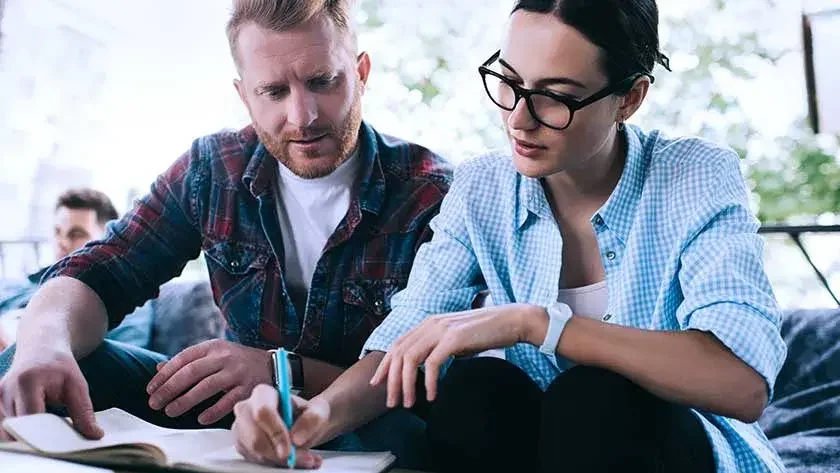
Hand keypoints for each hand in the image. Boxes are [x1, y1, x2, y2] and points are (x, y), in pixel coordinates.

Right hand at [0, 348, 102, 440]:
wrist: (40, 347)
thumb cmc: (59, 365)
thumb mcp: (77, 384)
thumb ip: (84, 411)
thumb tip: (95, 435)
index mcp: (26, 383)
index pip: (31, 420)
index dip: (46, 435)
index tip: (62, 440)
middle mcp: (5, 392)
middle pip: (18, 429)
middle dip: (37, 436)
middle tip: (58, 432)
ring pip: (10, 431)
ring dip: (28, 433)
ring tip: (47, 420)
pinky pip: (6, 427)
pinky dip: (21, 429)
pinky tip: (36, 421)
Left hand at [146, 340, 272, 424]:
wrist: (271, 364)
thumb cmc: (235, 361)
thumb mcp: (213, 354)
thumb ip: (188, 361)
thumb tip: (159, 368)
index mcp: (213, 347)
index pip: (183, 359)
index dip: (165, 374)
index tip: (150, 389)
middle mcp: (224, 357)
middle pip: (192, 372)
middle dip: (170, 389)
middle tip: (154, 403)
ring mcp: (237, 372)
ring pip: (207, 386)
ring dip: (186, 400)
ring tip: (170, 411)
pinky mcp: (248, 387)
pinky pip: (228, 400)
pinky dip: (213, 410)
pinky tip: (200, 419)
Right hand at [233, 384, 327, 468]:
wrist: (303, 424)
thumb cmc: (307, 414)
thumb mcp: (318, 412)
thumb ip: (312, 420)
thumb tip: (296, 438)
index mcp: (263, 393)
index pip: (263, 412)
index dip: (275, 432)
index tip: (289, 450)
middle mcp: (247, 408)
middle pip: (255, 437)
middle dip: (278, 453)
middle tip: (300, 458)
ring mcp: (241, 428)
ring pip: (255, 452)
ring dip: (279, 460)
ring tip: (301, 457)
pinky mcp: (242, 445)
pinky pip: (254, 460)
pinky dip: (274, 463)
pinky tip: (289, 458)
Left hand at [370, 303, 541, 407]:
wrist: (511, 320)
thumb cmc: (485, 332)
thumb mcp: (455, 339)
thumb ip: (439, 347)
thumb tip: (425, 367)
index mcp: (428, 323)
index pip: (398, 344)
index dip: (385, 364)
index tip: (378, 383)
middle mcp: (431, 324)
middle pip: (400, 353)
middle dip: (391, 380)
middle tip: (392, 402)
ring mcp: (441, 329)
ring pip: (411, 359)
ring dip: (407, 384)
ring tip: (409, 403)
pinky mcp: (454, 338)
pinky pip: (432, 363)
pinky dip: (428, 382)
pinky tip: (430, 395)